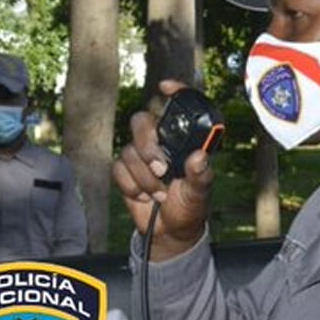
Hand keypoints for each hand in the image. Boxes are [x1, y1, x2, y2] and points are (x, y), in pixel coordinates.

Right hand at [112, 79, 214, 261]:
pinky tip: (144, 197)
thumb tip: (199, 156)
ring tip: (160, 194)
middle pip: (142, 122)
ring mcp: (140, 154)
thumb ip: (200, 174)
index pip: (176, 108)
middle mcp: (160, 141)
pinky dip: (132, 186)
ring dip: (144, 177)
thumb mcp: (200, 192)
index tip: (166, 87)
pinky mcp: (125, 170)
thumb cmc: (190, 206)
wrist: (170, 231)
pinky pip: (118, 168)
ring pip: (129, 150)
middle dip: (148, 146)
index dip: (173, 92)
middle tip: (161, 169)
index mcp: (182, 140)